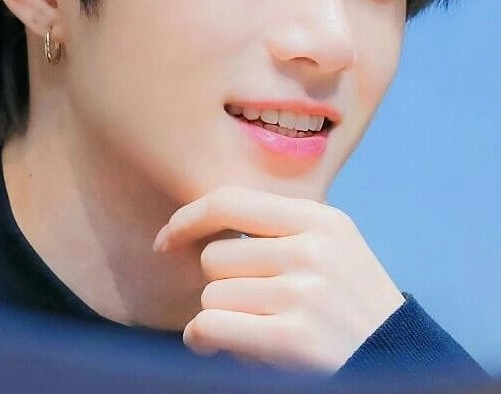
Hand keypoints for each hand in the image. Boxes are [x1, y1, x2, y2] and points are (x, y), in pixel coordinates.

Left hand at [153, 186, 403, 371]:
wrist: (399, 364)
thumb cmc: (353, 309)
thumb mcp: (333, 250)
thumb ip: (280, 231)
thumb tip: (203, 228)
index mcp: (321, 219)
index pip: (231, 201)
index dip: (188, 218)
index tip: (167, 238)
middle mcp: (313, 249)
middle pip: (216, 256)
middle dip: (220, 285)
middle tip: (248, 307)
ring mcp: (305, 292)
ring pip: (212, 294)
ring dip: (219, 317)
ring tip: (255, 330)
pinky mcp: (294, 339)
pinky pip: (211, 325)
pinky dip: (203, 338)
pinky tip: (214, 346)